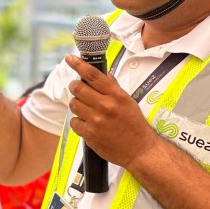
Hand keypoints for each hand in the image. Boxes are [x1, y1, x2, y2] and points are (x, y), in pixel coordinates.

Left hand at [65, 54, 160, 168]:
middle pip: (78, 88)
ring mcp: (96, 120)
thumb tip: (104, 74)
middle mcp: (105, 106)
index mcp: (116, 95)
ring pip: (73, 104)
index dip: (78, 64)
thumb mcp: (128, 102)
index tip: (69, 58)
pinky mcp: (90, 134)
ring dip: (76, 105)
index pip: (93, 75)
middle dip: (74, 87)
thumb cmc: (134, 125)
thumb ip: (114, 88)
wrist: (140, 150)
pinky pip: (74, 122)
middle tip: (77, 89)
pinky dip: (78, 122)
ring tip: (86, 109)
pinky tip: (87, 124)